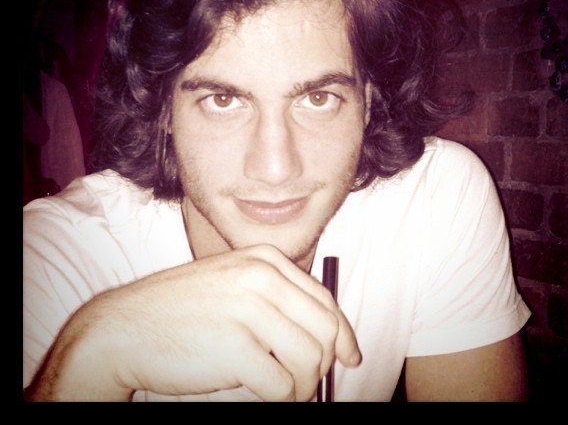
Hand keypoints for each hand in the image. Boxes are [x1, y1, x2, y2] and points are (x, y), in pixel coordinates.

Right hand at [29, 244, 360, 400]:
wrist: (126, 327)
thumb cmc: (182, 311)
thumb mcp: (235, 287)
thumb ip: (279, 301)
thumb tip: (331, 338)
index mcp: (265, 260)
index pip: (325, 299)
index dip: (343, 334)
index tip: (349, 356)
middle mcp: (262, 278)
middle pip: (326, 330)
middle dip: (324, 362)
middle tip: (307, 380)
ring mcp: (249, 310)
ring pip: (312, 359)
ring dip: (304, 385)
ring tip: (285, 391)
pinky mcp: (237, 348)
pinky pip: (285, 386)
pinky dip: (285, 399)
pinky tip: (269, 396)